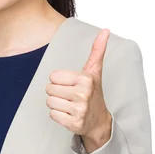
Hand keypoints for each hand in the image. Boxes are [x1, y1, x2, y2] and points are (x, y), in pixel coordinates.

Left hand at [45, 28, 112, 152]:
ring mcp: (79, 110)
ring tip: (69, 104)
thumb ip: (97, 50)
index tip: (72, 84)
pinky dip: (58, 115)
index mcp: (86, 79)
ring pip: (49, 102)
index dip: (59, 80)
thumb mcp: (94, 71)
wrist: (99, 120)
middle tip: (70, 95)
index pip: (53, 76)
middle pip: (49, 89)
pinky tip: (69, 114)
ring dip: (56, 104)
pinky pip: (52, 115)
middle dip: (57, 92)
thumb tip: (105, 30)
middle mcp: (83, 94)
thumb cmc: (93, 92)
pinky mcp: (73, 124)